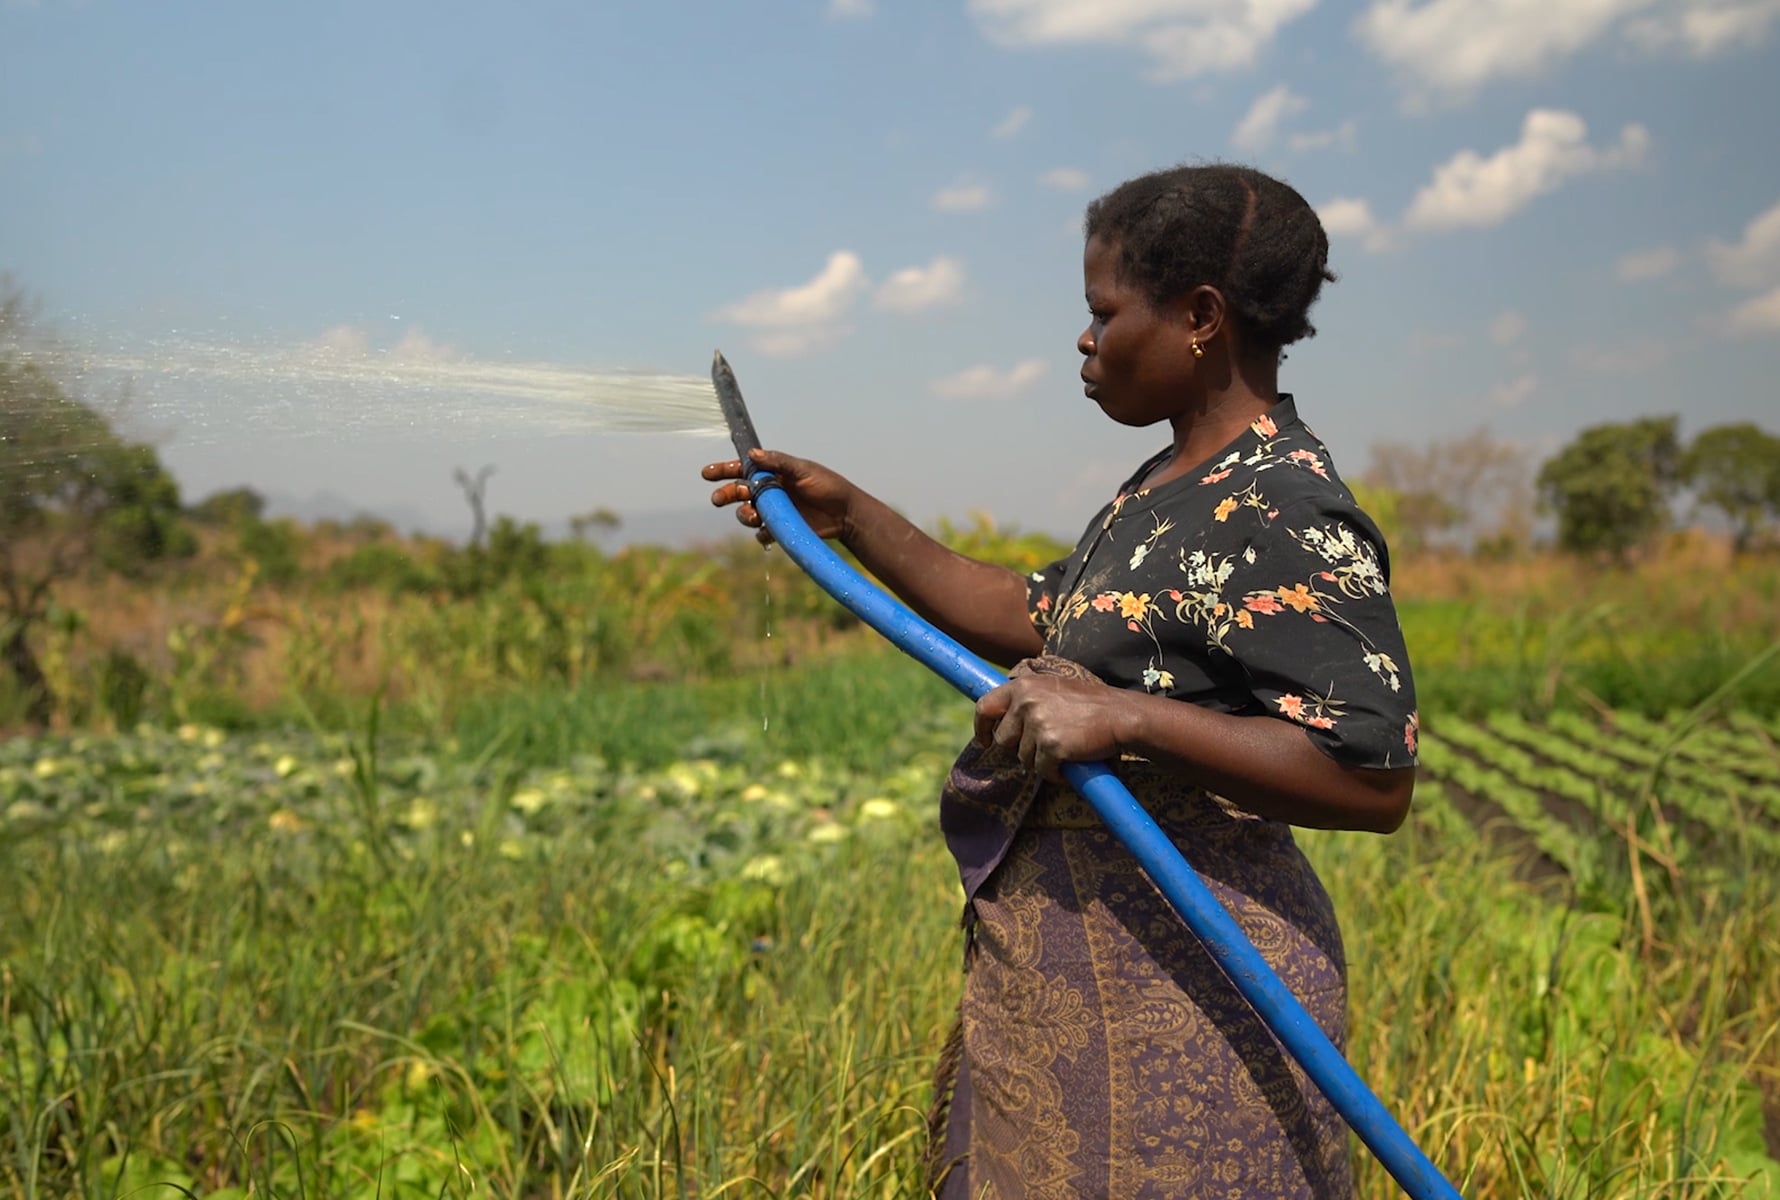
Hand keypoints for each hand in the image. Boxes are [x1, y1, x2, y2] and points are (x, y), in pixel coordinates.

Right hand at [701, 449, 856, 545]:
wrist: (845, 513)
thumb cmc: (827, 486)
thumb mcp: (803, 470)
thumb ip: (778, 462)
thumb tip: (751, 454)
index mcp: (772, 473)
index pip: (742, 469)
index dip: (723, 470)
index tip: (707, 473)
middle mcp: (769, 491)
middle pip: (737, 492)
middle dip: (725, 495)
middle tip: (718, 499)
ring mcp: (773, 511)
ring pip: (746, 513)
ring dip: (744, 514)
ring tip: (754, 514)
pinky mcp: (779, 530)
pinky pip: (761, 534)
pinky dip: (761, 533)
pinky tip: (770, 530)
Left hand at [973, 671, 1128, 780]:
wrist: (1121, 715)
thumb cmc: (1090, 704)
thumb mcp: (1053, 688)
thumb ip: (1028, 697)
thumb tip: (1003, 718)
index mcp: (1023, 685)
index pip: (985, 707)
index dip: (981, 728)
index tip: (984, 741)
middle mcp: (1026, 702)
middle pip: (1003, 739)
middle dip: (1020, 748)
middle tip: (1043, 747)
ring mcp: (1038, 723)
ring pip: (1022, 758)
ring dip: (1040, 761)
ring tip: (1064, 751)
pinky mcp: (1051, 745)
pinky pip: (1042, 770)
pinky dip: (1055, 774)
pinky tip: (1069, 765)